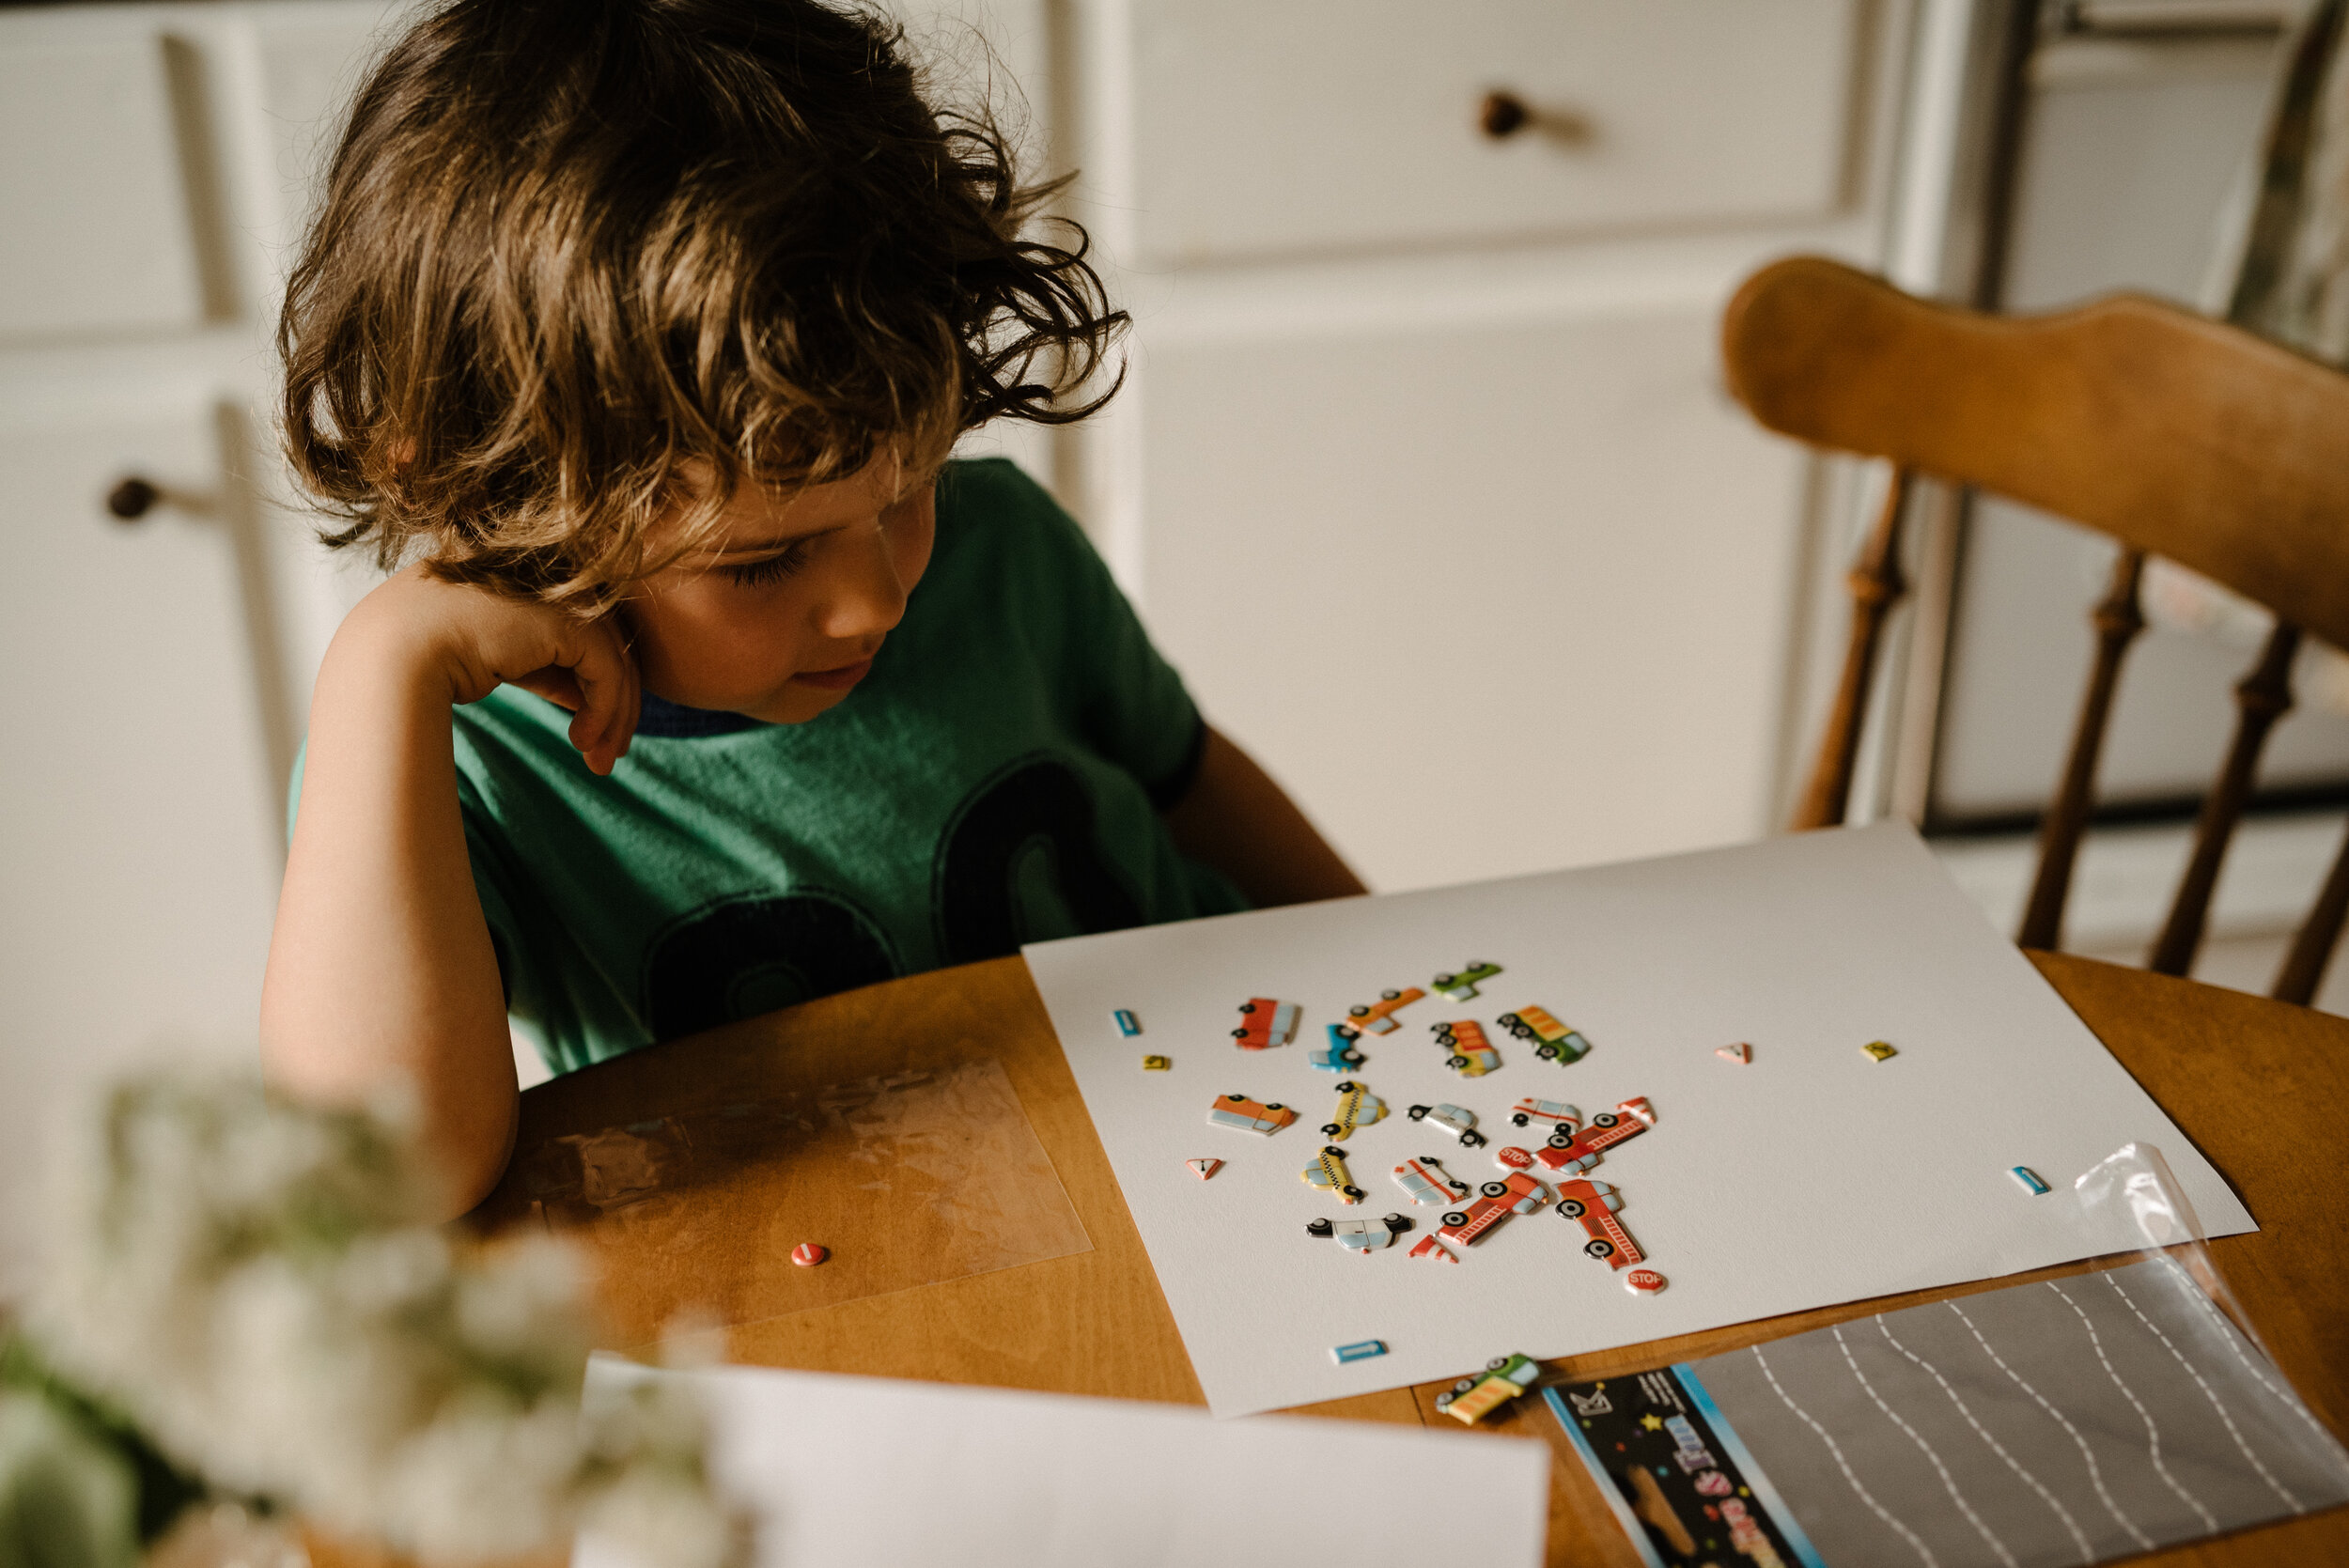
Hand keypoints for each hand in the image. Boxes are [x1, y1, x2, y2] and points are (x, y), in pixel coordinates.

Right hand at [338, 563, 642, 773]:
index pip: (577, 632)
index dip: (591, 686)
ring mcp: (557, 592)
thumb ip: (540, 667)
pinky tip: (582, 742)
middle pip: (604, 644)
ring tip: (599, 763)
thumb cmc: (418, 664)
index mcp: (523, 579)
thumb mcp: (493, 663)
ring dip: (614, 717)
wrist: (389, 656)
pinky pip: (606, 670)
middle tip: (605, 759)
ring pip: (613, 659)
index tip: (587, 736)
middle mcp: (546, 577)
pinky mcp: (566, 619)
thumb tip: (586, 698)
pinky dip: (605, 710)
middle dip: (614, 706)